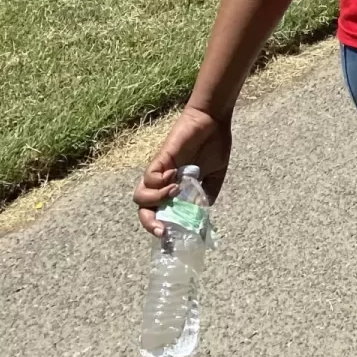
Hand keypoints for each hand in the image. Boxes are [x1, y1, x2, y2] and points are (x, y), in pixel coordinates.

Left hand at [134, 105, 230, 236]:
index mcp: (174, 188)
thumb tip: (200, 213)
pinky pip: (149, 178)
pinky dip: (159, 184)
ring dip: (155, 201)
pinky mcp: (161, 159)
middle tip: (163, 230)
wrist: (213, 120)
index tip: (170, 236)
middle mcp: (163, 183)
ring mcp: (160, 171)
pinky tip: (175, 178)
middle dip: (149, 223)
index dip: (160, 225)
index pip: (158, 212)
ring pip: (140, 196)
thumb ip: (207, 193)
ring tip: (175, 193)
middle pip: (143, 209)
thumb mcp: (215, 175)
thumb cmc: (215, 144)